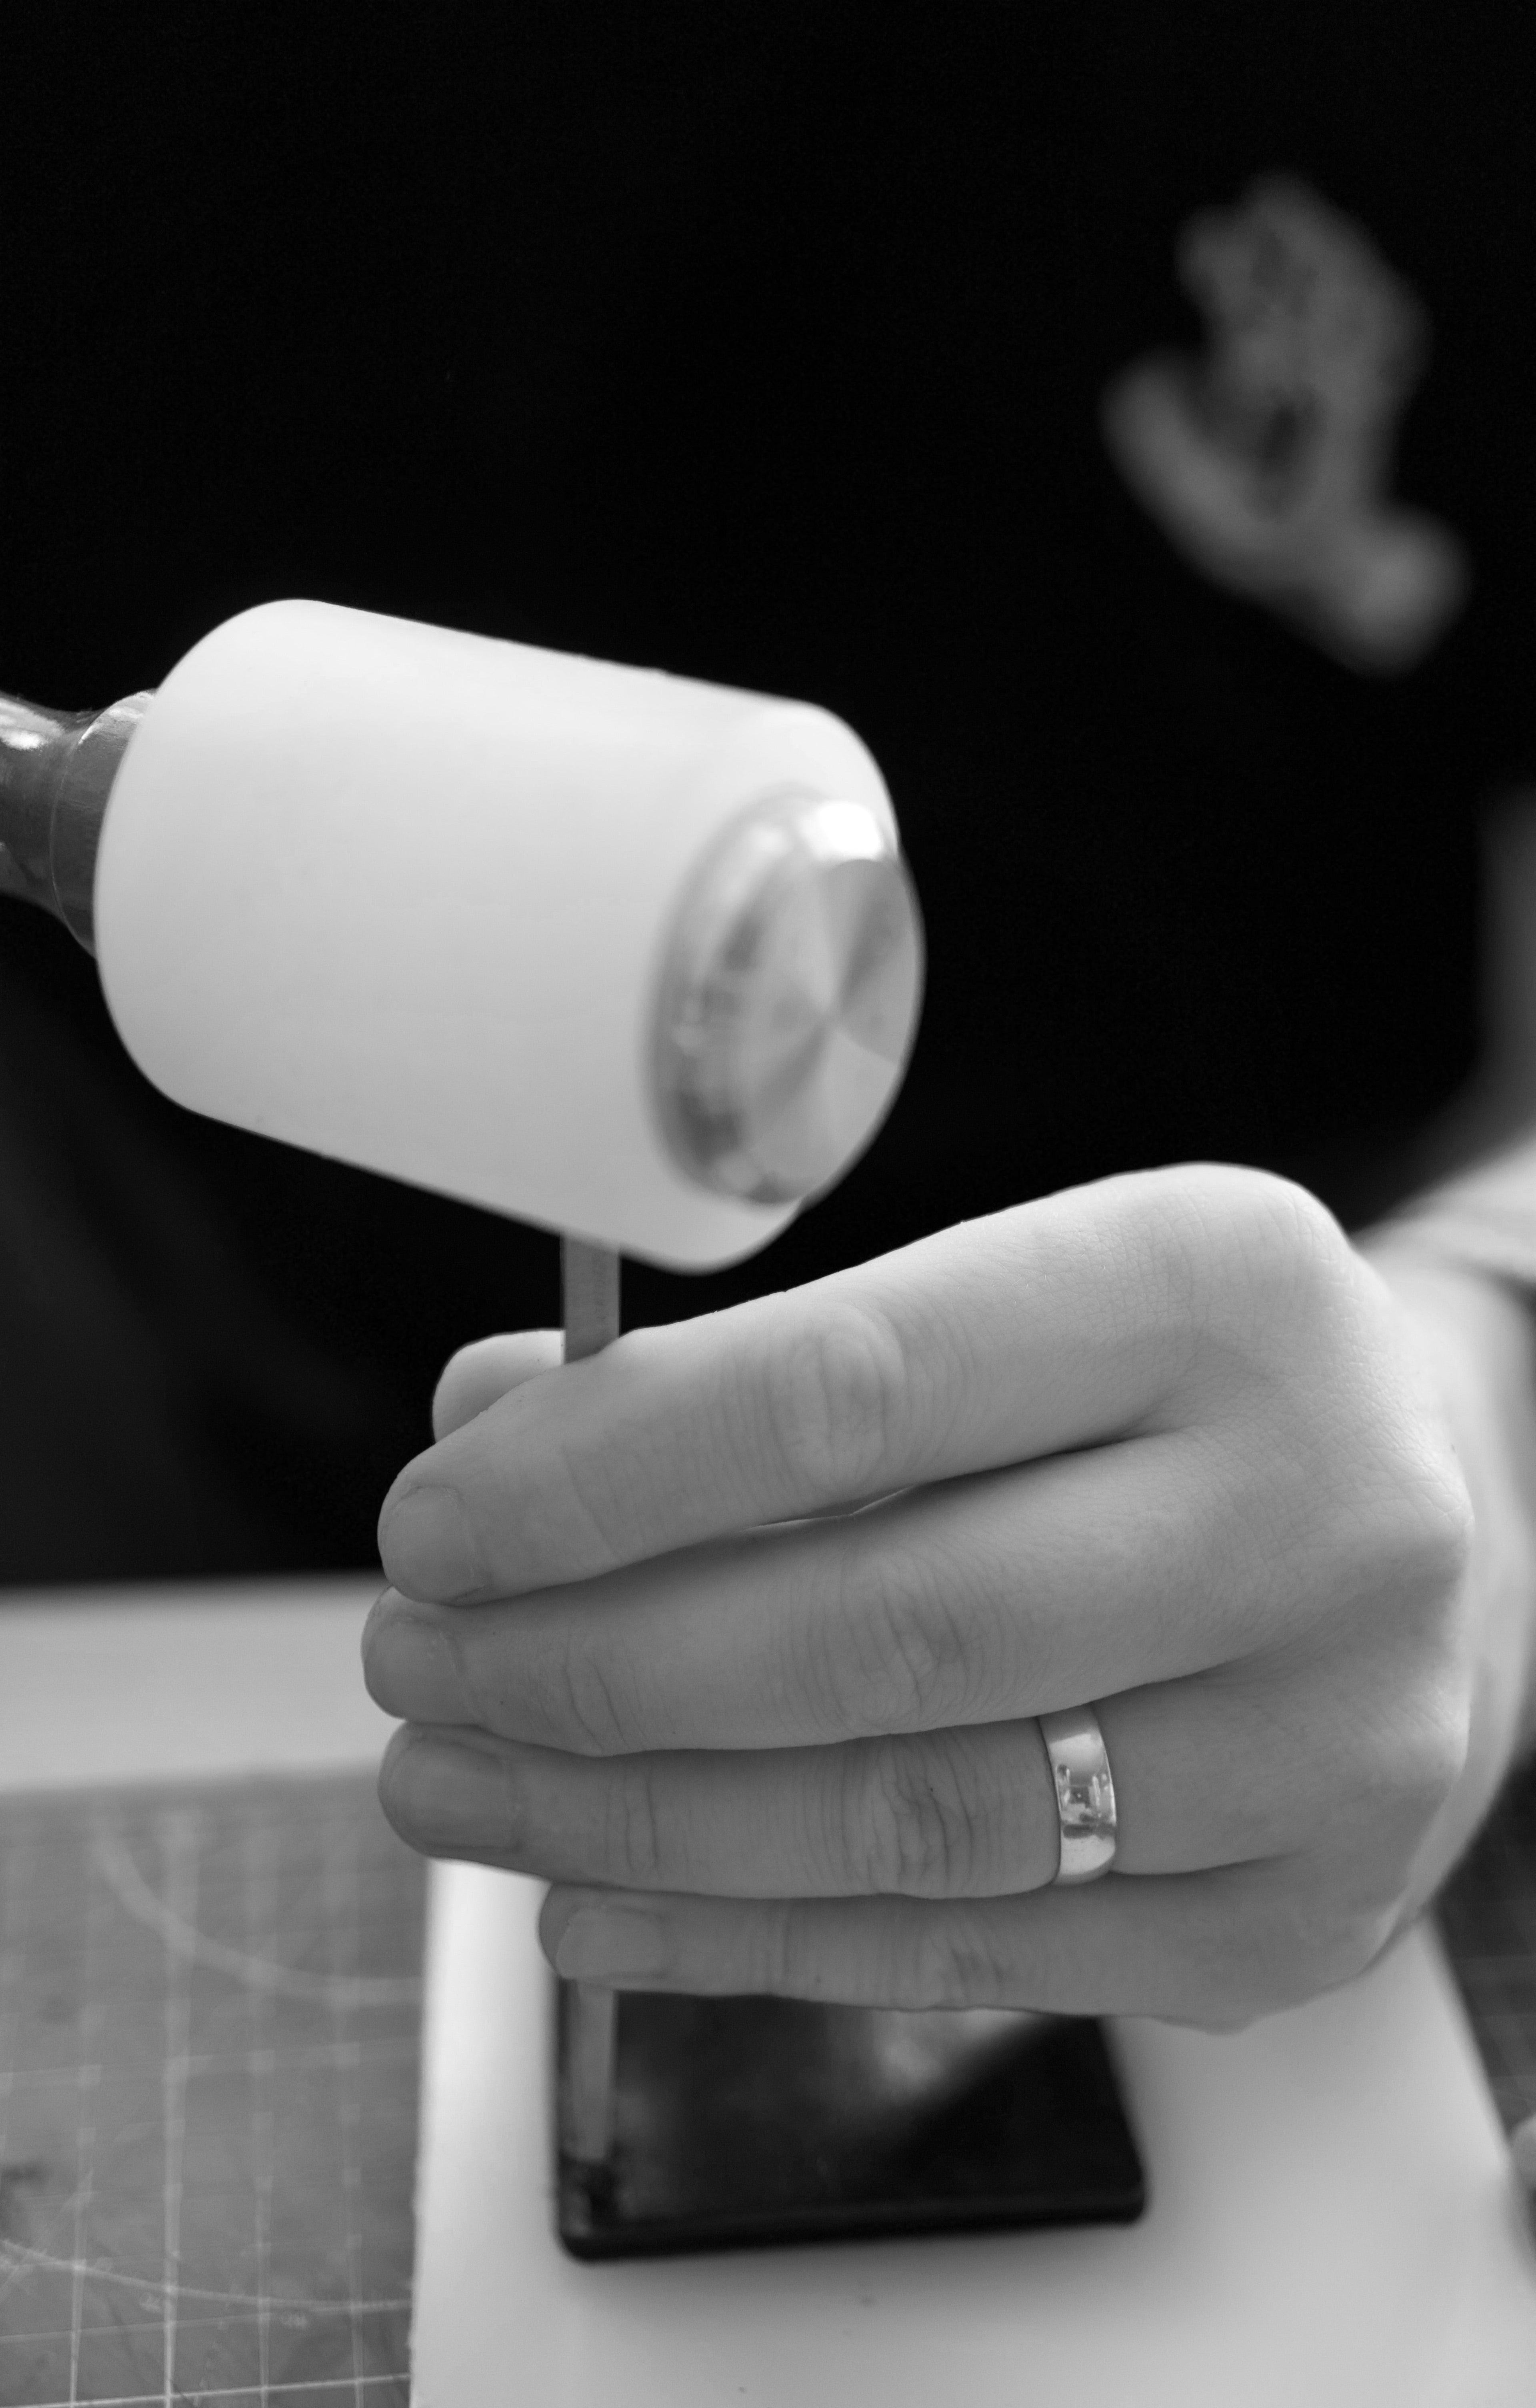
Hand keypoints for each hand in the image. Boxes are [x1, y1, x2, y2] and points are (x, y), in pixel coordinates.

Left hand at [362, 1164, 1535, 2026]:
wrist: (1424, 1516)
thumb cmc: (1165, 1388)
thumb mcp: (997, 1303)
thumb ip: (752, 1370)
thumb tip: (489, 1434)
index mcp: (1214, 1290)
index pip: (852, 1386)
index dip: (605, 1474)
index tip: (439, 1521)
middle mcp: (1313, 1512)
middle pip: (880, 1629)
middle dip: (591, 1665)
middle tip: (416, 1664)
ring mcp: (1327, 1738)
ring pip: (915, 1819)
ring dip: (639, 1820)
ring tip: (464, 1785)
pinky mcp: (1298, 1913)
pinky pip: (974, 1955)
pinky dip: (754, 1940)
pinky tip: (599, 1906)